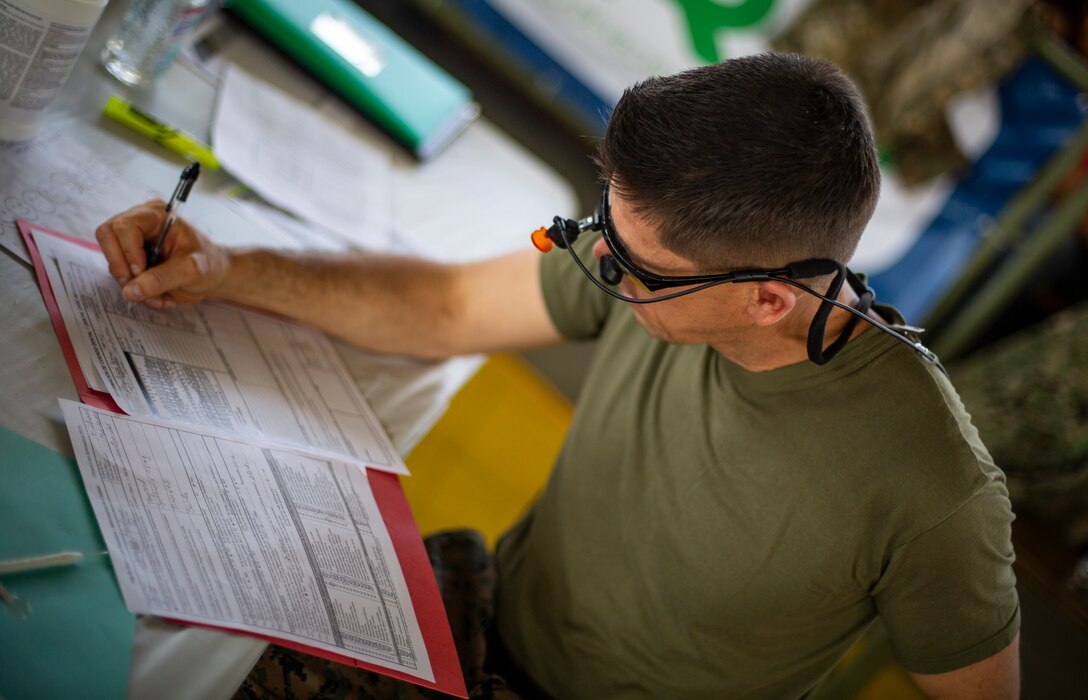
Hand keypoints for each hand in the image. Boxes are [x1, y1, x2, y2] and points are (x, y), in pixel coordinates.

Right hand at [95, 199, 229, 308]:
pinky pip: (118, 271)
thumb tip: (130, 290)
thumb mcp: (192, 271)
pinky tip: (157, 294)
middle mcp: (140, 220)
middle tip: (139, 286)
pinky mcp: (130, 255)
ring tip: (158, 294)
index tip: (142, 272)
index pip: (124, 226)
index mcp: (157, 215)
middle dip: (121, 266)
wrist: (213, 275)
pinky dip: (134, 288)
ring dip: (130, 282)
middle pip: (107, 236)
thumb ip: (162, 278)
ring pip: (110, 256)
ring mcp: (132, 238)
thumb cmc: (208, 265)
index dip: (128, 251)